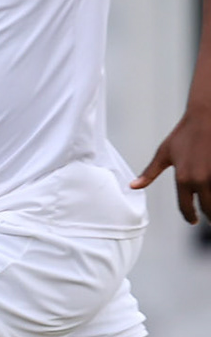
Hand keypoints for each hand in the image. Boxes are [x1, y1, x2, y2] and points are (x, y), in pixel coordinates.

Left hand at [132, 106, 210, 222]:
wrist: (207, 117)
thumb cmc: (184, 134)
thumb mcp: (164, 154)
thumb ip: (149, 173)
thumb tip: (133, 186)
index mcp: (183, 179)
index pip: (186, 207)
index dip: (190, 216)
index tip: (193, 220)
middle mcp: (201, 180)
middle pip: (208, 209)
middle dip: (209, 216)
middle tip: (209, 219)